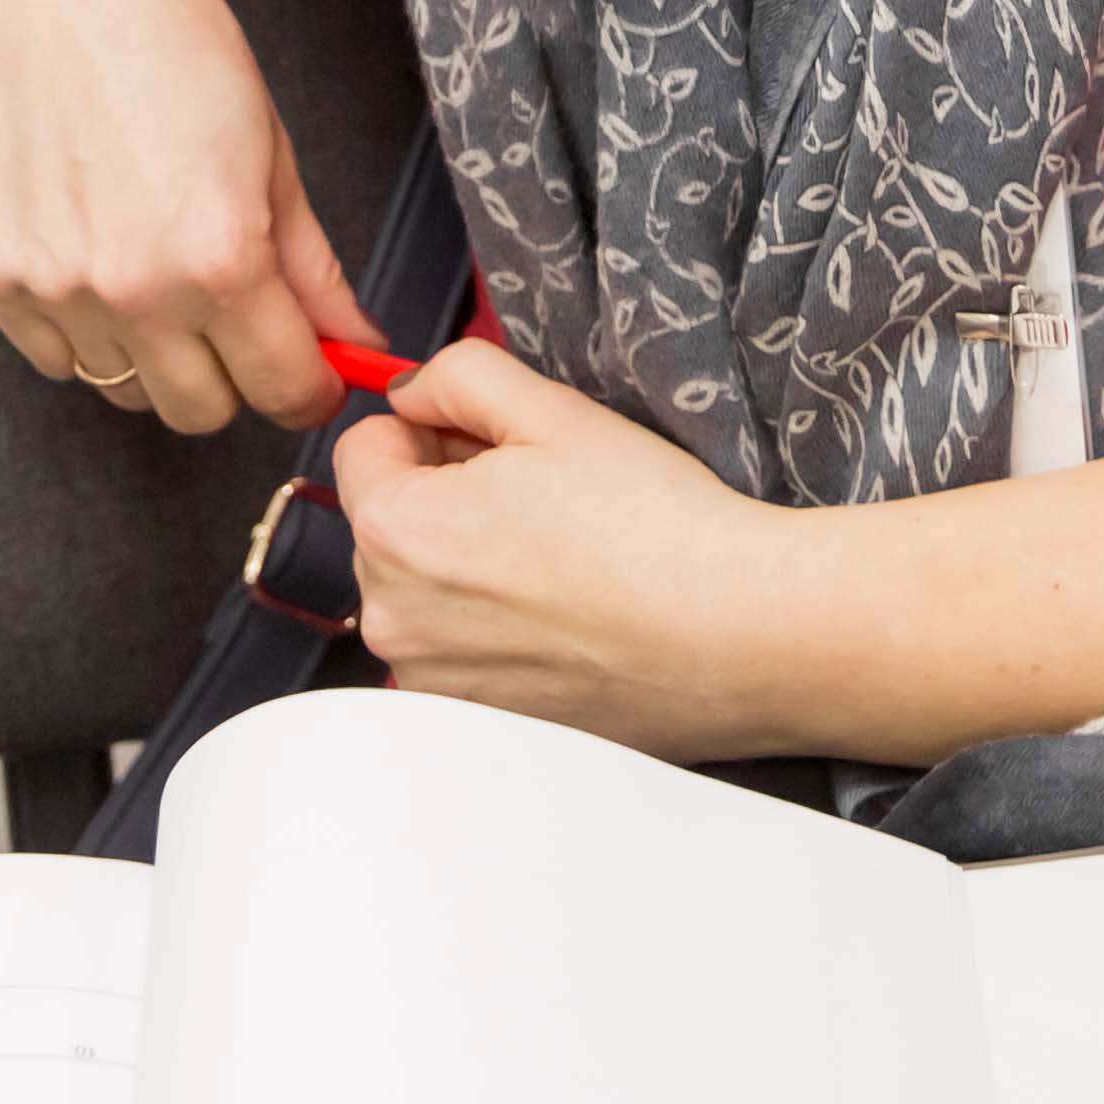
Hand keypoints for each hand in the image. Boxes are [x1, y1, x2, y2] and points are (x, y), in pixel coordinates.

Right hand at [0, 0, 383, 434]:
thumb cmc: (175, 44)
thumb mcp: (273, 152)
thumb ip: (314, 270)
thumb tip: (357, 349)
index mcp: (222, 256)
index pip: (285, 390)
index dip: (311, 387)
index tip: (312, 370)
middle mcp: (135, 289)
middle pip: (203, 413)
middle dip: (235, 376)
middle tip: (236, 313)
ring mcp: (55, 288)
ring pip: (125, 391)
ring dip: (156, 356)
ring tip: (156, 266)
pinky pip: (56, 359)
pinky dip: (85, 333)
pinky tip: (97, 256)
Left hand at [329, 341, 825, 758]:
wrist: (740, 635)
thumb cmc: (655, 527)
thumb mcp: (553, 409)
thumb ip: (456, 376)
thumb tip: (410, 393)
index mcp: (396, 532)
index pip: (363, 448)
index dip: (432, 429)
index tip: (495, 444)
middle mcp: (394, 622)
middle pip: (389, 521)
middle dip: (447, 497)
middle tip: (545, 499)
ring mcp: (435, 687)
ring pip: (425, 589)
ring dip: (471, 565)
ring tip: (565, 560)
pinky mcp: (479, 727)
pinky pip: (459, 652)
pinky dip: (499, 629)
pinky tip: (571, 615)